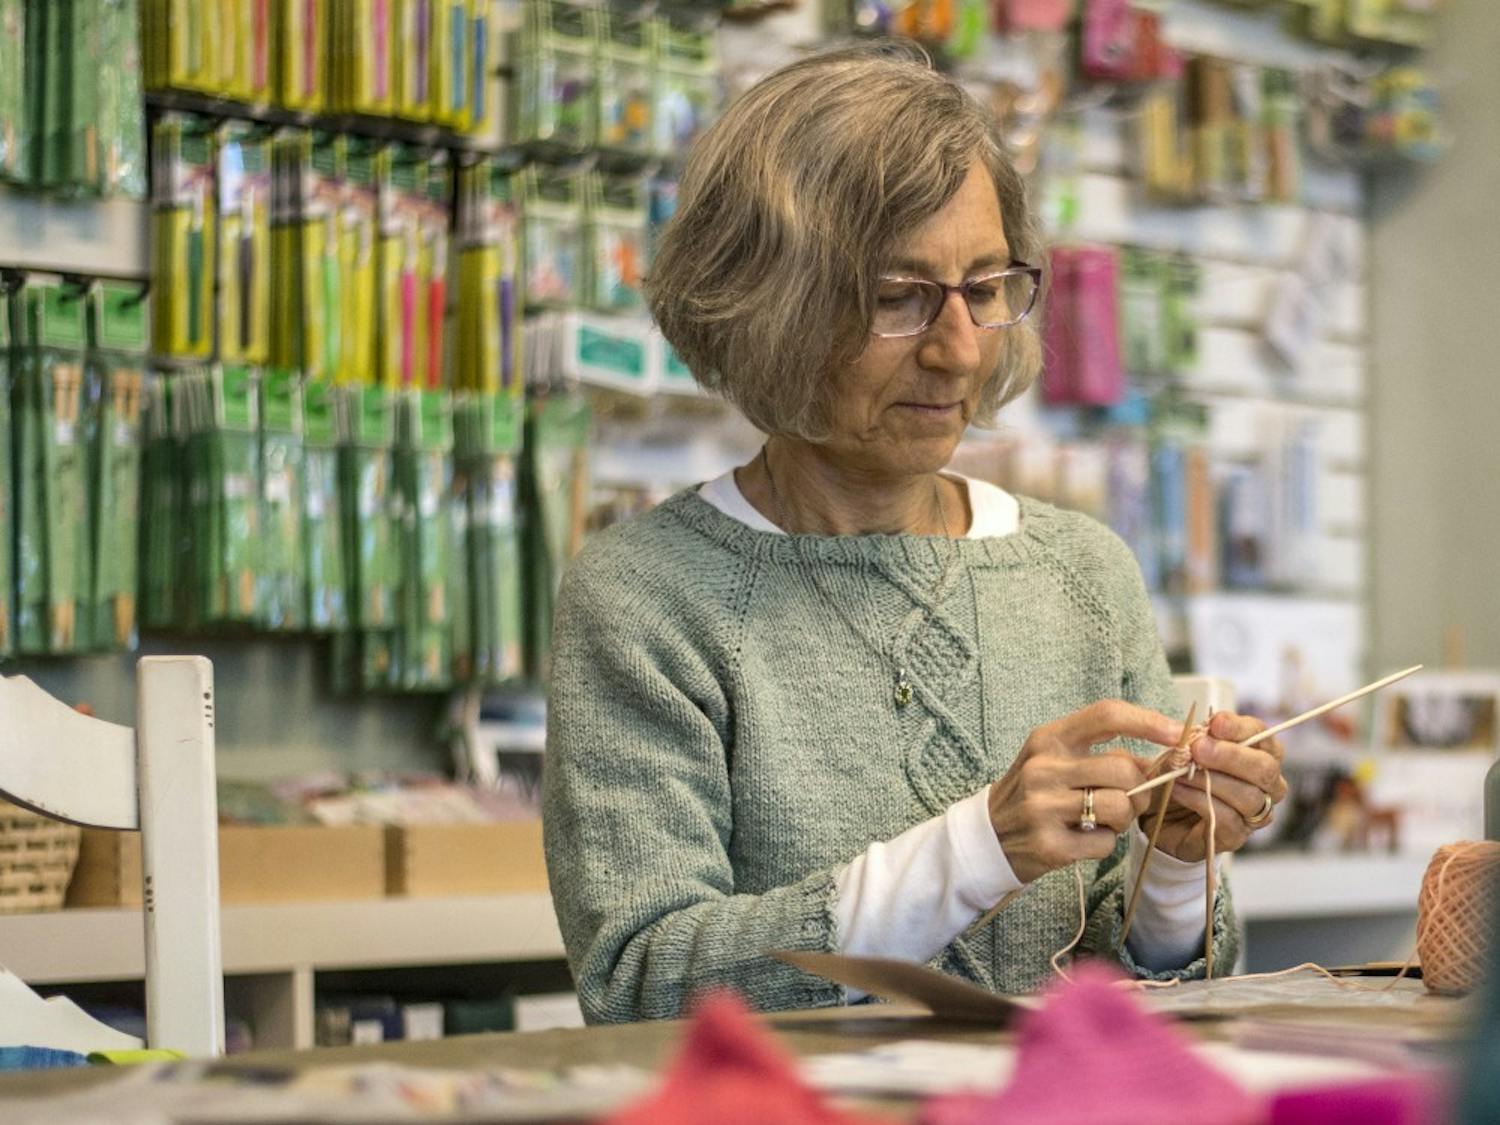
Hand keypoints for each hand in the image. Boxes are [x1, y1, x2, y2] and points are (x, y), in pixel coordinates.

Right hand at [989, 701, 1187, 884]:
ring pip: (1120, 807)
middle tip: (1132, 797)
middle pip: (1123, 768)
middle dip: (1141, 787)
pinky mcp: (1049, 845)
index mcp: (1048, 739)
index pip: (1106, 715)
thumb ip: (1101, 754)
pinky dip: (1105, 843)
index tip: (1175, 733)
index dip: (1146, 721)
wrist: (988, 836)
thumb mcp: (1056, 760)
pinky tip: (1083, 838)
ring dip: (1125, 818)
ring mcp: (1043, 808)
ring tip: (1105, 819)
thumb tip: (1161, 759)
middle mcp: (1042, 769)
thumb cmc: (1034, 792)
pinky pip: (1106, 843)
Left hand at [1146, 711, 1289, 863]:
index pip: (1263, 736)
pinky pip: (1227, 819)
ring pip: (1249, 796)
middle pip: (1265, 769)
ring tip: (1181, 772)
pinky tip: (1178, 790)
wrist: (1157, 812)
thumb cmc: (1178, 774)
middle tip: (1198, 748)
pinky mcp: (1235, 837)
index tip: (1215, 723)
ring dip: (1211, 780)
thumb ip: (1196, 739)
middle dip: (1231, 756)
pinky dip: (1199, 801)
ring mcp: (1253, 814)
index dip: (1241, 728)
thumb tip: (1201, 733)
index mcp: (1258, 755)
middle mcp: (1266, 786)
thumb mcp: (1182, 750)